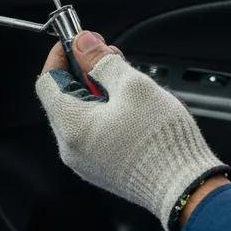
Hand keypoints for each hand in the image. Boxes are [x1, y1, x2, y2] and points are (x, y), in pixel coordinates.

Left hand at [36, 31, 230, 230]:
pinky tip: (131, 108)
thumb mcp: (132, 85)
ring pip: (81, 115)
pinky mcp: (102, 169)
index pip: (47, 81)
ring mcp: (86, 162)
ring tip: (128, 83)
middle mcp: (71, 148)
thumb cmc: (160, 140)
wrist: (183, 187)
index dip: (62, 56)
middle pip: (63, 98)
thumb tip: (83, 43)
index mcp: (70, 125)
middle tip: (110, 57)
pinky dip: (105, 114)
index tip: (80, 43)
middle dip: (84, 72)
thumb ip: (102, 60)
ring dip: (98, 92)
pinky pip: (94, 134)